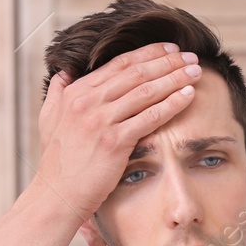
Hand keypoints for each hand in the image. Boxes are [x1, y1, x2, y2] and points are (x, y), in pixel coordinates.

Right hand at [32, 43, 201, 219]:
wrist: (56, 195)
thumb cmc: (57, 162)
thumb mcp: (49, 119)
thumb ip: (57, 92)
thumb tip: (65, 72)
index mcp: (75, 92)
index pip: (119, 63)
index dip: (148, 53)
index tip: (169, 49)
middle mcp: (87, 101)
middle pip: (136, 73)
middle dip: (167, 61)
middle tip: (190, 57)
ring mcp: (101, 121)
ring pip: (146, 91)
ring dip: (175, 78)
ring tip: (196, 72)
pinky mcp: (114, 141)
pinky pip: (150, 117)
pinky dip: (172, 103)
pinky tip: (188, 95)